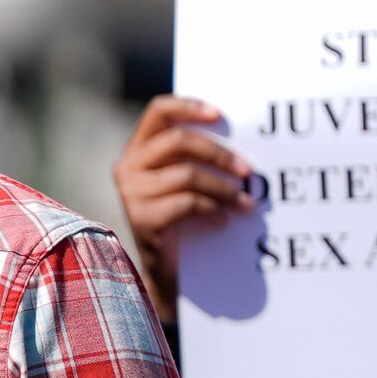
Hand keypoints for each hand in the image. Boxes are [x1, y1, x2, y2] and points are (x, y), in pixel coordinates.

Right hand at [113, 94, 254, 318]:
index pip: (159, 111)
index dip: (189, 106)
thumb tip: (239, 141)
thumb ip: (195, 158)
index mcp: (138, 149)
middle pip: (178, 140)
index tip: (219, 115)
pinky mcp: (142, 218)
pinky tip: (223, 221)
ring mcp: (131, 192)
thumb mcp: (183, 182)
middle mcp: (128, 166)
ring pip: (187, 174)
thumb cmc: (181, 220)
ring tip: (244, 203)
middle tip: (248, 171)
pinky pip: (187, 203)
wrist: (164, 271)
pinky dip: (212, 210)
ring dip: (224, 189)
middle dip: (219, 154)